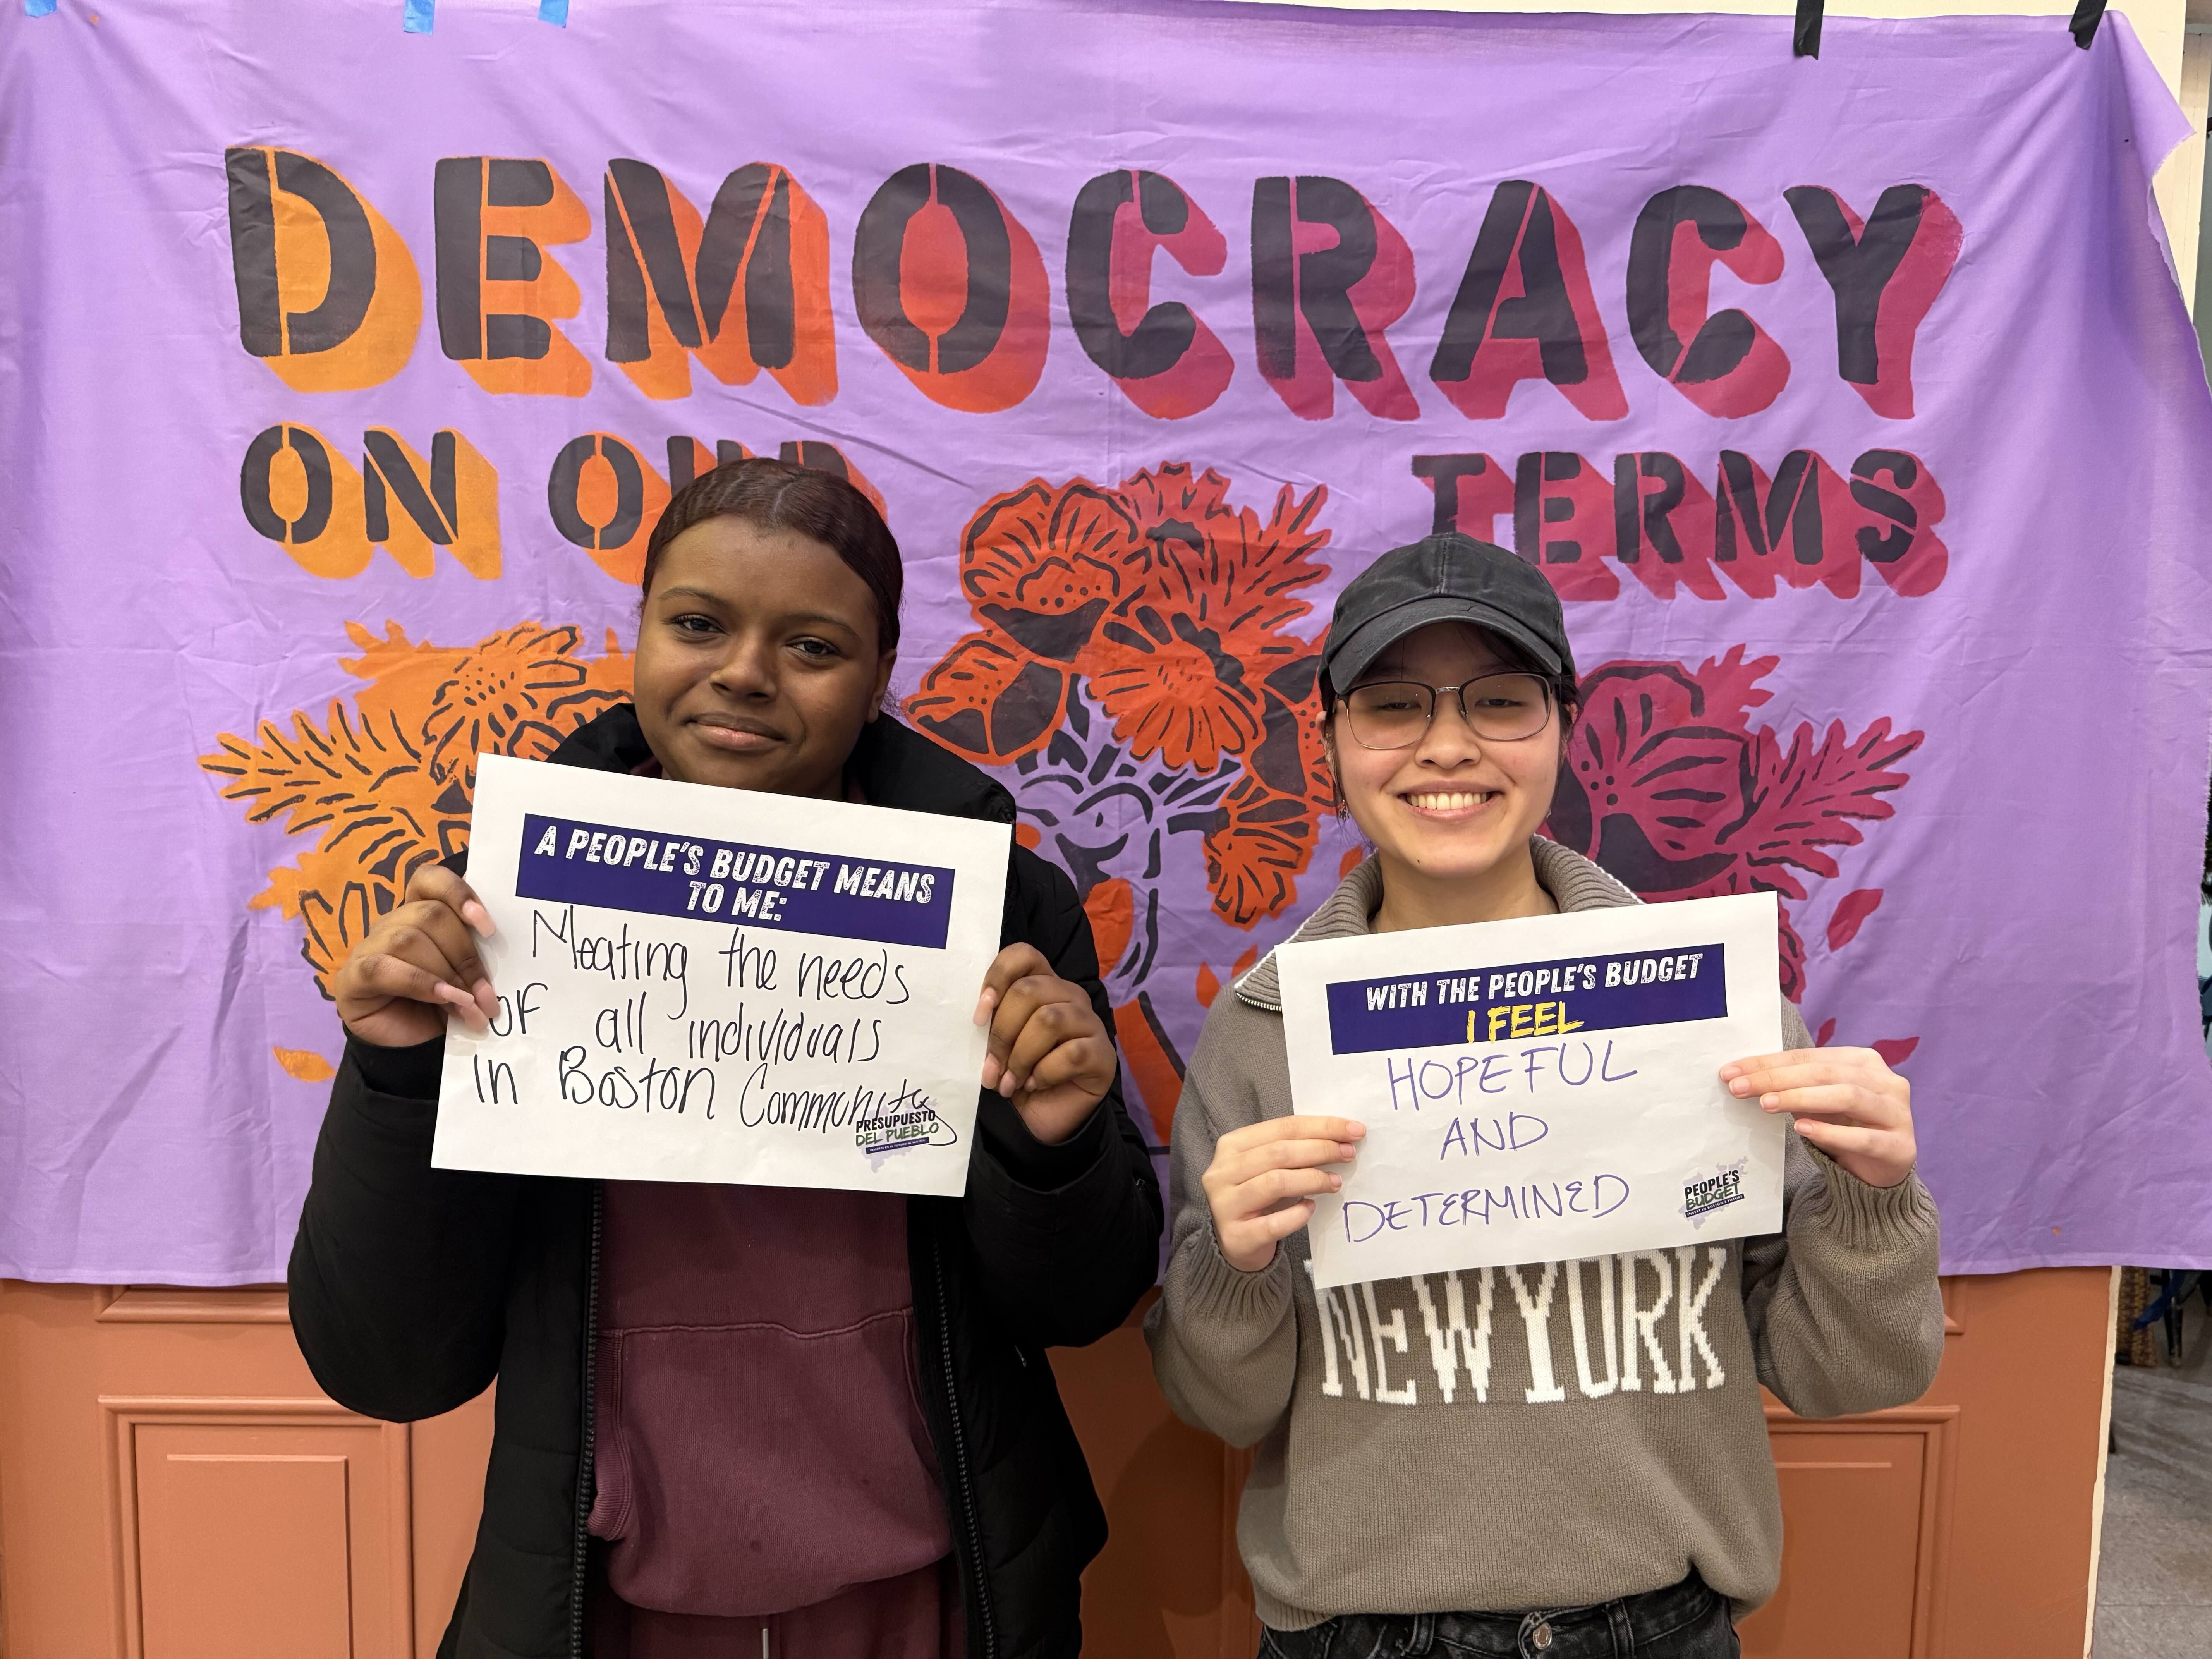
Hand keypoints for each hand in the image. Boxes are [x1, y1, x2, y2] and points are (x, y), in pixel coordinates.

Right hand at [332, 864, 499, 1047]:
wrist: (410, 1046)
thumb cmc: (442, 1004)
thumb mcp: (465, 975)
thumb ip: (477, 953)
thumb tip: (502, 942)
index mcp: (420, 911)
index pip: (430, 879)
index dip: (459, 893)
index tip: (488, 927)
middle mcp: (392, 922)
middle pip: (430, 915)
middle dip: (466, 956)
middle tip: (487, 994)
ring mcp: (369, 947)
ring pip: (409, 939)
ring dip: (447, 975)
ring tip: (470, 1006)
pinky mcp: (353, 977)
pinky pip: (385, 968)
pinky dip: (421, 984)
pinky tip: (445, 1000)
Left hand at [973, 944, 1117, 1144]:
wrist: (1043, 1119)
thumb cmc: (1017, 1076)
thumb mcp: (997, 1046)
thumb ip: (991, 1024)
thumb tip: (979, 1017)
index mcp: (1042, 985)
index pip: (1024, 955)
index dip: (998, 976)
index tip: (979, 1015)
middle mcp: (1069, 996)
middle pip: (1030, 991)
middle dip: (1002, 1033)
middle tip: (991, 1068)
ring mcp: (1090, 1023)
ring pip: (1049, 1020)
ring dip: (1020, 1057)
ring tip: (1009, 1082)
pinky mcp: (1103, 1053)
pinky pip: (1071, 1053)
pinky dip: (1044, 1074)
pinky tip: (1035, 1085)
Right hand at [1201, 1116, 1366, 1271]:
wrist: (1235, 1242)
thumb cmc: (1259, 1198)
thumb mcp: (1268, 1167)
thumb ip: (1293, 1150)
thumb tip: (1342, 1139)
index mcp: (1232, 1145)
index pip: (1282, 1127)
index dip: (1322, 1126)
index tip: (1354, 1130)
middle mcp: (1222, 1171)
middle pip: (1279, 1152)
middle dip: (1321, 1149)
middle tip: (1349, 1154)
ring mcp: (1225, 1204)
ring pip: (1276, 1182)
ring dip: (1313, 1179)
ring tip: (1336, 1182)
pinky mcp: (1236, 1236)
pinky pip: (1273, 1223)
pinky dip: (1297, 1215)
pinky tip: (1311, 1208)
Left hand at [1721, 1047, 1915, 1188]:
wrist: (1882, 1170)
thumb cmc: (1845, 1126)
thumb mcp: (1818, 1102)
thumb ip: (1792, 1086)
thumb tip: (1742, 1077)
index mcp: (1864, 1062)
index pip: (1810, 1057)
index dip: (1769, 1063)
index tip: (1730, 1072)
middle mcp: (1886, 1082)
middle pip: (1826, 1073)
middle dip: (1778, 1078)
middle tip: (1740, 1087)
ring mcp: (1898, 1114)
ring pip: (1847, 1096)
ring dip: (1802, 1098)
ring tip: (1766, 1104)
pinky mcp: (1900, 1147)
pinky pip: (1863, 1137)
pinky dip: (1831, 1132)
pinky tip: (1802, 1129)